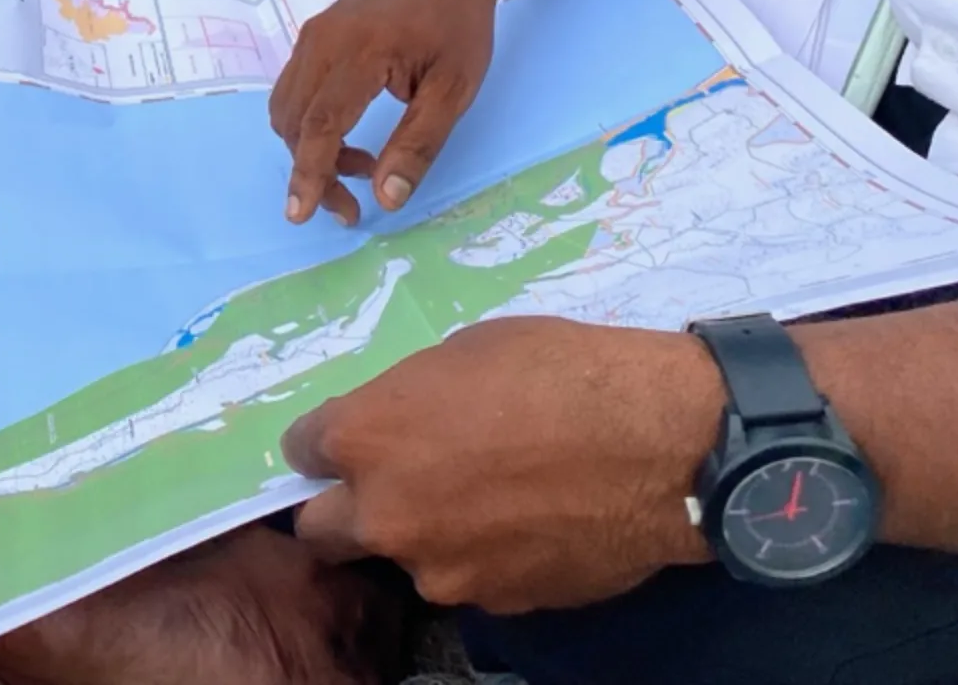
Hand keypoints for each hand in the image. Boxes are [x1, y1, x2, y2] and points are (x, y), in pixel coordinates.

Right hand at [267, 0, 499, 226]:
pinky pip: (295, 92)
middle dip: (312, 172)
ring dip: (309, 150)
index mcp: (360, 51)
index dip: (308, 173)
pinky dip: (310, 126)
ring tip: (359, 169)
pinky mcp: (313, 37)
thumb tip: (386, 198)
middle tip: (350, 207)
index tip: (301, 214)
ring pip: (288, 109)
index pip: (321, 124)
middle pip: (295, 122)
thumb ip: (419, 144)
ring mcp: (313, 36)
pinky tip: (348, 138)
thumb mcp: (455, 89)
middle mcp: (323, 41)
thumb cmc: (458, 25)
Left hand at [284, 318, 720, 613]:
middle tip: (392, 483)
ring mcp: (439, 569)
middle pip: (320, 531)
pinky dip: (484, 555)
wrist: (657, 444)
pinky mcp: (495, 602)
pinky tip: (529, 521)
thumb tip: (398, 427)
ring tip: (489, 498)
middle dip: (343, 508)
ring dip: (425, 534)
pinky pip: (469, 578)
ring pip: (404, 558)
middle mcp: (386, 514)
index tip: (352, 438)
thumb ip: (409, 401)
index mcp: (367, 437)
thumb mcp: (464, 354)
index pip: (300, 450)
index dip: (326, 443)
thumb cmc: (559, 373)